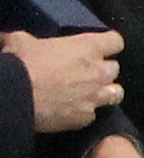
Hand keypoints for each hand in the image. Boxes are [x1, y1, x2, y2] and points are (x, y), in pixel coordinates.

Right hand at [2, 28, 123, 129]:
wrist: (14, 97)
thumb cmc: (20, 66)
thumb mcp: (23, 41)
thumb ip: (33, 39)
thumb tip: (21, 40)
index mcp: (88, 48)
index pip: (115, 41)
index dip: (107, 44)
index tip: (100, 47)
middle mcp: (98, 72)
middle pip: (114, 69)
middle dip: (101, 70)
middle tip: (83, 72)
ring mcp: (95, 97)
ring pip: (115, 93)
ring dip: (103, 92)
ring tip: (86, 93)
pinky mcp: (85, 118)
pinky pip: (93, 114)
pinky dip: (84, 112)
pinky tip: (71, 109)